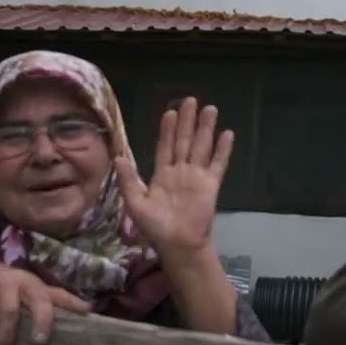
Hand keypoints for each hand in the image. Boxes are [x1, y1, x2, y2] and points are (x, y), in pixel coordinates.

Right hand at [0, 251, 91, 344]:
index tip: (88, 311)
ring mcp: (2, 283)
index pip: (58, 293)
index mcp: (34, 285)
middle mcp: (22, 281)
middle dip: (43, 321)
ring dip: (6, 336)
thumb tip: (45, 337)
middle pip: (40, 299)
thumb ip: (30, 308)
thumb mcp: (16, 292)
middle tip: (40, 343)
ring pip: (10, 311)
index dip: (73, 302)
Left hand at [116, 96, 232, 257]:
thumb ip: (128, 179)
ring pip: (201, 146)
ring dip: (206, 128)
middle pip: (184, 140)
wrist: (179, 244)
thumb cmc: (156, 227)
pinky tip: (227, 134)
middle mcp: (180, 171)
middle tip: (192, 100)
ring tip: (211, 109)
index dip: (167, 129)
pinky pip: (218, 163)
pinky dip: (223, 149)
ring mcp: (197, 176)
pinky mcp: (211, 184)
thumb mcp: (135, 203)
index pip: (165, 146)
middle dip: (188, 121)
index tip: (170, 112)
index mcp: (162, 175)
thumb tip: (118, 157)